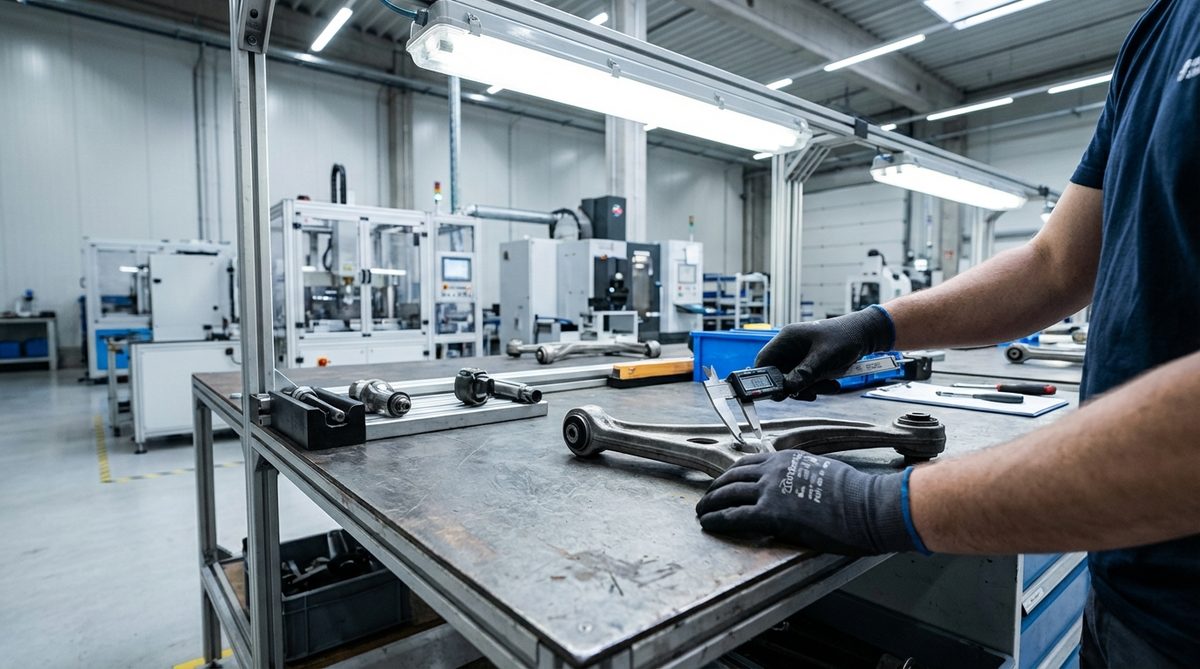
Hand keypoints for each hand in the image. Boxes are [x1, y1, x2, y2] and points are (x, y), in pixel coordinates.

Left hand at [694, 451, 925, 555]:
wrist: (869, 506)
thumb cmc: (856, 495)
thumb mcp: (822, 474)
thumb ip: (800, 480)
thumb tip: (792, 495)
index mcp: (787, 458)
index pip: (748, 463)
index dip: (730, 475)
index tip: (723, 483)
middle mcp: (773, 469)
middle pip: (732, 477)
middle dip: (715, 489)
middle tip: (706, 499)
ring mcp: (771, 490)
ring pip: (727, 495)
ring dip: (710, 504)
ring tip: (701, 513)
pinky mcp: (771, 513)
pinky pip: (734, 517)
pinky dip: (717, 520)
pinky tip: (708, 524)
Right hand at [754, 306, 894, 399]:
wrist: (865, 335)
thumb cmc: (844, 338)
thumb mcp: (824, 357)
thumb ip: (805, 373)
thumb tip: (787, 388)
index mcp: (787, 339)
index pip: (764, 360)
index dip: (765, 378)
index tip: (775, 392)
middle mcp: (790, 348)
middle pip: (779, 375)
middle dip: (793, 387)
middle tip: (808, 394)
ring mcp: (799, 357)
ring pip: (793, 381)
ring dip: (808, 388)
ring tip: (830, 386)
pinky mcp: (809, 365)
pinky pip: (805, 381)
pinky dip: (817, 386)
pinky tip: (832, 384)